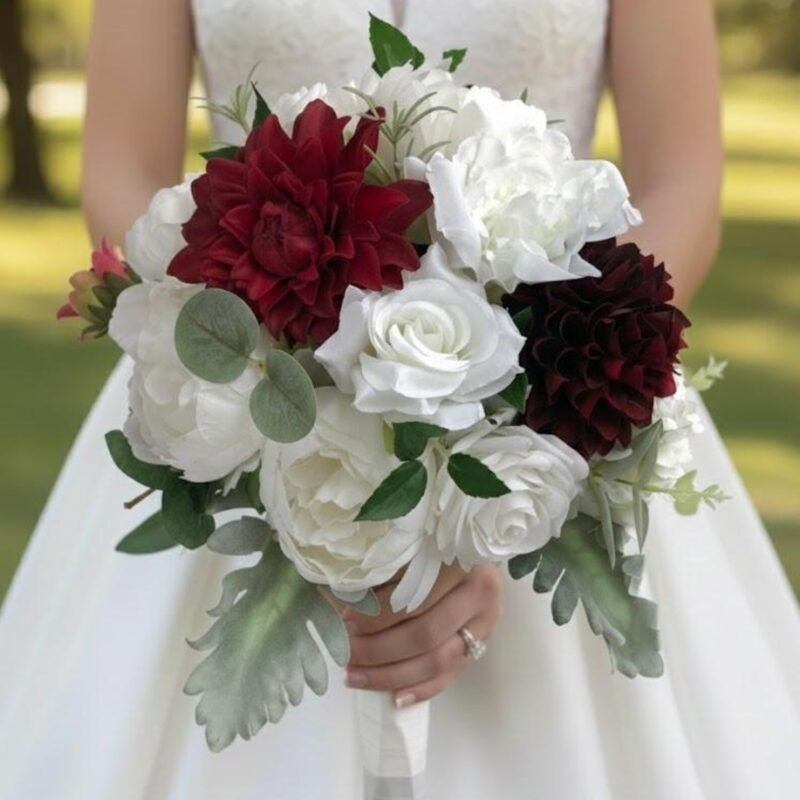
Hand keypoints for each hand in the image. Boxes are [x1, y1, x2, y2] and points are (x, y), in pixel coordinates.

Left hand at [331, 563, 501, 707]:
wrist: (471, 557)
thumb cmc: (429, 547)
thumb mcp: (408, 548)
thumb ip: (382, 570)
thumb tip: (335, 596)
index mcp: (460, 559)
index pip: (414, 595)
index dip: (377, 614)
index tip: (345, 620)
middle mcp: (480, 591)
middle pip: (424, 632)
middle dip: (378, 648)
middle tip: (345, 650)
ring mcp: (484, 622)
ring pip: (436, 659)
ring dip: (391, 674)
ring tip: (354, 676)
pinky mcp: (482, 644)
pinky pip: (449, 676)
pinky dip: (420, 689)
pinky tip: (394, 698)